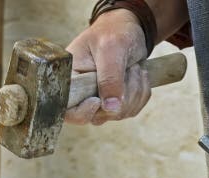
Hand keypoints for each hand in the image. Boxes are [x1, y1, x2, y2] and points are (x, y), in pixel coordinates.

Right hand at [64, 9, 150, 124]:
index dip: (82, 112)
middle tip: (127, 69)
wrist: (128, 32)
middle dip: (121, 94)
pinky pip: (133, 109)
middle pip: (100, 115)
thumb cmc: (112, 33)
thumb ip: (109, 78)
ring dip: (135, 91)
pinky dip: (141, 93)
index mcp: (70, 79)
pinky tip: (137, 75)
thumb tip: (110, 108)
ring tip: (132, 68)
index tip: (97, 101)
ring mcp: (101, 101)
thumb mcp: (110, 49)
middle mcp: (82, 93)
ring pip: (120, 113)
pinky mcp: (117, 103)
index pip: (67, 110)